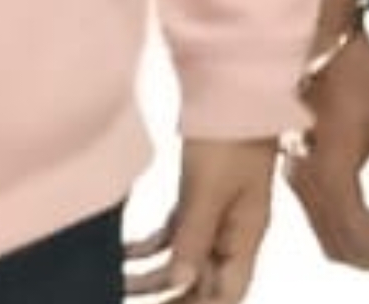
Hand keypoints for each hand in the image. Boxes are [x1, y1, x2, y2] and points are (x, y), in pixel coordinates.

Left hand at [123, 138, 273, 300]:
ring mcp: (219, 213)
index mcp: (248, 233)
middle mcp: (236, 230)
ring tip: (121, 285)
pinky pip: (175, 235)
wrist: (236, 87)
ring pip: (186, 260)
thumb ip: (192, 239)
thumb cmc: (229, 136)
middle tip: (133, 302)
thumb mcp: (207, 190)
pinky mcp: (201, 196)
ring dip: (156, 277)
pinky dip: (151, 249)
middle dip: (173, 297)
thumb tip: (179, 282)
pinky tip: (124, 255)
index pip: (230, 292)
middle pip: (206, 282)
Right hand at [284, 0, 368, 280]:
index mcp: (332, 177)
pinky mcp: (297, 171)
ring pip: (327, 234)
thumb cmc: (360, 81)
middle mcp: (307, 186)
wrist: (320, 49)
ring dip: (361, 245)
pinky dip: (348, 226)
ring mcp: (298, 180)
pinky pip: (320, 216)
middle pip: (340, 246)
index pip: (360, 240)